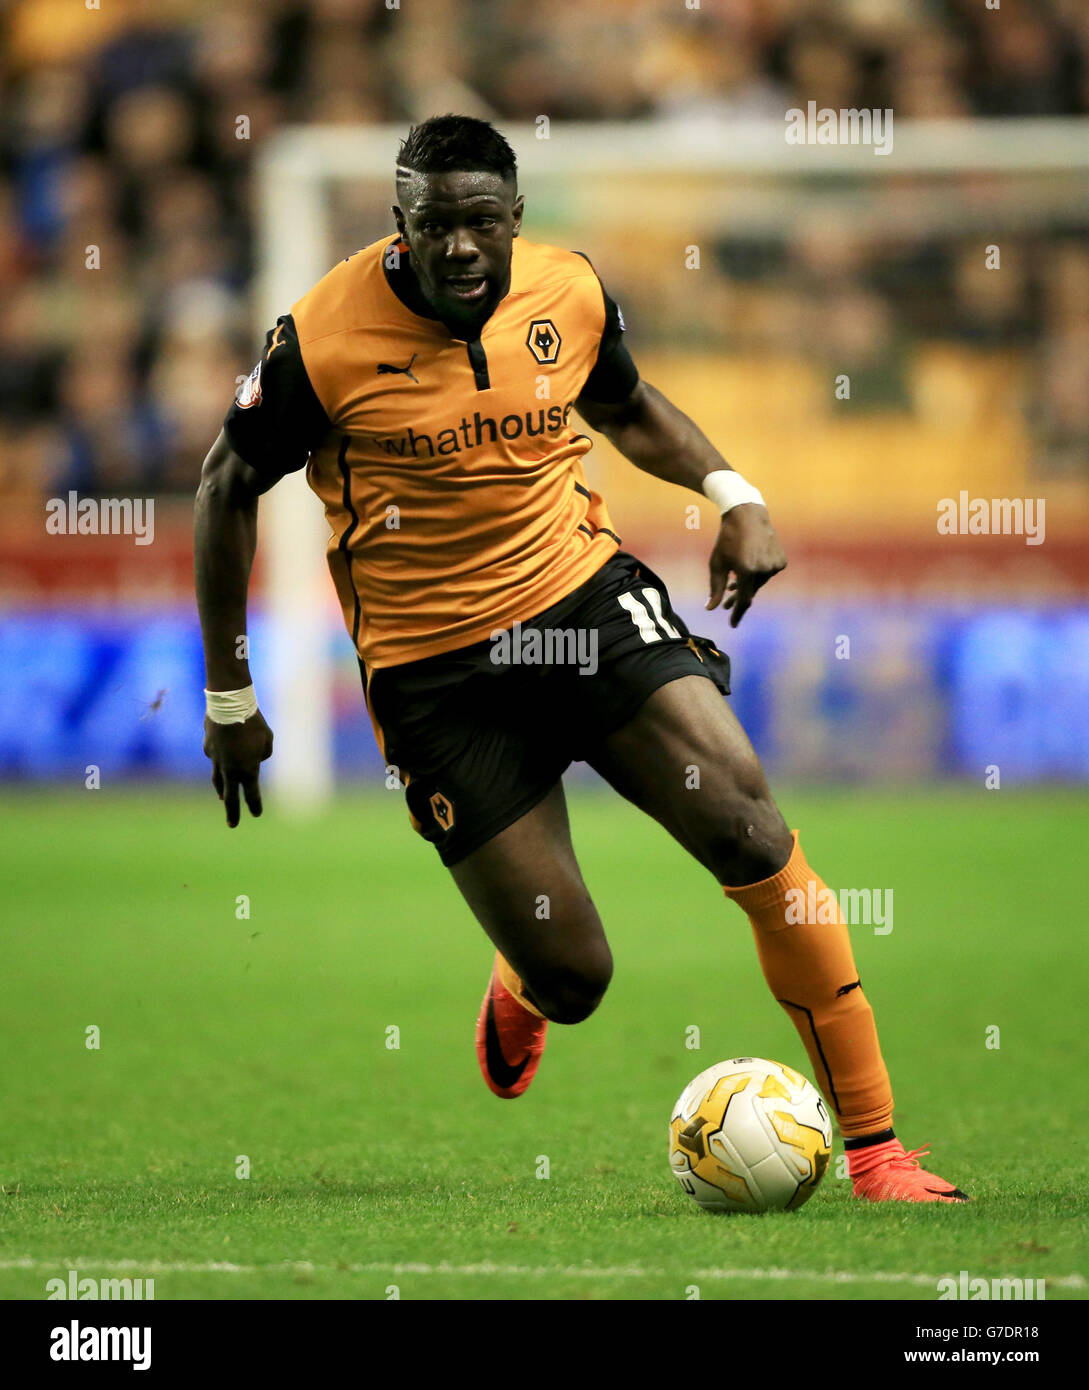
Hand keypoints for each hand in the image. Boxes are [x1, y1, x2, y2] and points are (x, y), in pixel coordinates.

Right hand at [202, 710, 273, 827]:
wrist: (228, 705)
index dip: (255, 805)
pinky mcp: (208, 749)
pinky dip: (219, 762)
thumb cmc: (254, 722)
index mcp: (248, 770)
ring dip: (222, 790)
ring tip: (223, 798)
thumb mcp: (267, 739)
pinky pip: (215, 759)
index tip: (257, 814)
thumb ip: (264, 753)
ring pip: (218, 781)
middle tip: (233, 825)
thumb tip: (256, 758)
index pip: (252, 794)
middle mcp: (230, 770)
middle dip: (232, 812)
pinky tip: (221, 760)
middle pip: (231, 797)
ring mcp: (216, 760)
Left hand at [706, 504, 786, 627]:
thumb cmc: (727, 539)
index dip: (737, 614)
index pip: (743, 600)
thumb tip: (711, 608)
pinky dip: (758, 575)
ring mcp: (775, 565)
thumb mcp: (717, 563)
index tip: (732, 624)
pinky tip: (749, 567)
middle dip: (737, 598)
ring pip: (759, 583)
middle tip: (726, 604)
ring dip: (747, 584)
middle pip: (750, 592)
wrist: (747, 515)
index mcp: (747, 570)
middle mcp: (764, 569)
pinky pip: (767, 574)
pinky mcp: (781, 561)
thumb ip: (715, 588)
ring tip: (734, 581)